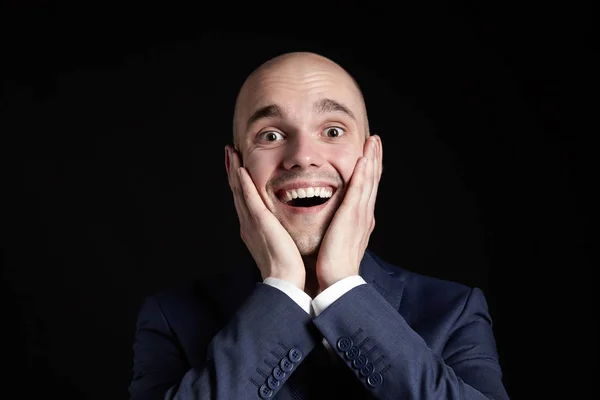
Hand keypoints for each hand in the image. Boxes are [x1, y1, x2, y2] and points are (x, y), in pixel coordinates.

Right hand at [225, 145, 305, 289]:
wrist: (286, 283)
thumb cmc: (288, 268)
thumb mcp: (282, 244)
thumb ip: (281, 231)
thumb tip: (286, 224)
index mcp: (253, 229)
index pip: (244, 199)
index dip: (239, 180)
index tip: (238, 164)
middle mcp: (248, 224)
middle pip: (236, 191)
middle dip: (232, 170)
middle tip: (229, 152)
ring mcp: (251, 223)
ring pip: (239, 191)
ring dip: (234, 170)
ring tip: (231, 153)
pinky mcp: (259, 223)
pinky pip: (248, 199)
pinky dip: (243, 183)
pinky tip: (240, 169)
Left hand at [316, 135, 382, 288]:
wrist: (337, 280)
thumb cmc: (332, 266)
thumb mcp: (336, 241)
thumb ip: (336, 228)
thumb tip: (331, 222)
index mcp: (359, 220)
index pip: (366, 189)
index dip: (369, 170)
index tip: (369, 154)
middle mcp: (364, 214)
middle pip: (372, 180)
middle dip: (374, 159)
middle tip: (376, 140)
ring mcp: (360, 214)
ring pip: (368, 181)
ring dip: (372, 159)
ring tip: (374, 142)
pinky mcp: (352, 216)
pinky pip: (359, 190)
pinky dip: (363, 173)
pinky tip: (364, 159)